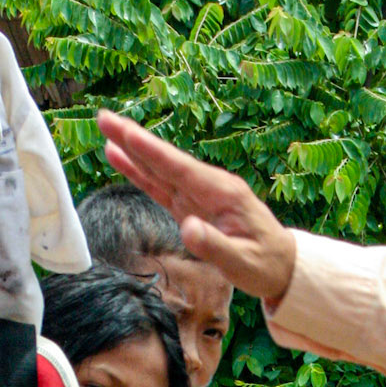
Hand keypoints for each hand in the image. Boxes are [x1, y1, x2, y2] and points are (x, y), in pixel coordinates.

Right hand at [96, 111, 296, 300]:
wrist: (282, 267)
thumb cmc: (264, 265)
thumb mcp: (242, 263)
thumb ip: (214, 246)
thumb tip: (186, 228)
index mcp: (222, 193)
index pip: (179, 168)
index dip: (150, 151)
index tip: (126, 132)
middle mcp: (209, 187)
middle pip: (164, 160)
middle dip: (134, 139)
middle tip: (103, 119)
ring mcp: (199, 195)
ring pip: (160, 170)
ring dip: (133, 150)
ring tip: (106, 131)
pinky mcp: (191, 206)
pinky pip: (161, 186)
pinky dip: (140, 173)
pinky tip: (121, 159)